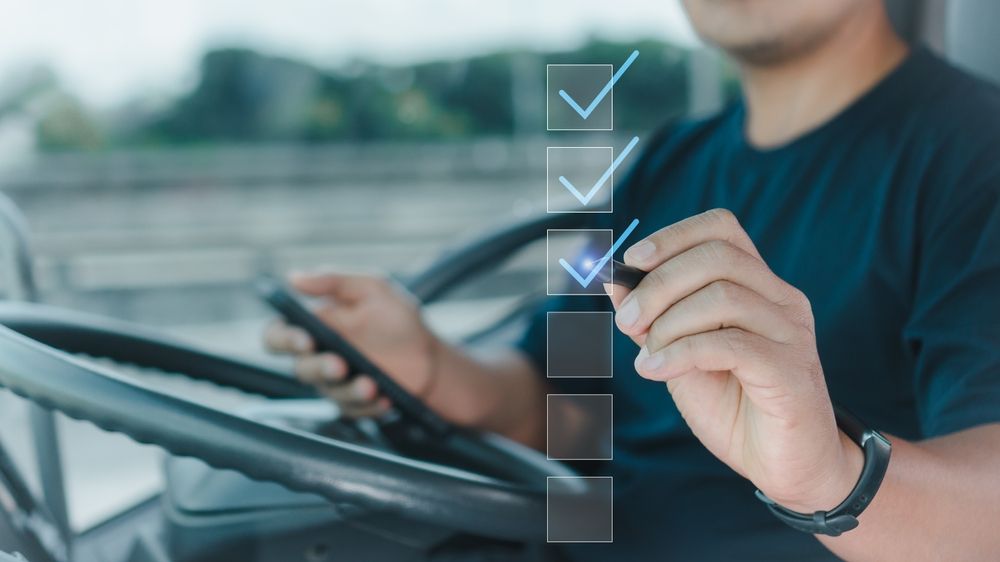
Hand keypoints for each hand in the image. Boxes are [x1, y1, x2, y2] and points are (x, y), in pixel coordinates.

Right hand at [264, 271, 440, 417]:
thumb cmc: (395, 317)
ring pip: (330, 393)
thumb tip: (295, 277)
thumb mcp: (372, 289)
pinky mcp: (356, 404)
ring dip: (350, 390)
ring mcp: (337, 383)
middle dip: (320, 368)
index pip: (279, 335)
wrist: (429, 353)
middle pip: (302, 369)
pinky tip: (385, 399)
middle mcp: (320, 357)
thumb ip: (335, 281)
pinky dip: (370, 406)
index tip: (305, 338)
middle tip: (340, 365)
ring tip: (371, 385)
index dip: (284, 339)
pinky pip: (355, 410)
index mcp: (316, 326)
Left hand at [608, 209, 862, 512]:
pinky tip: (657, 371)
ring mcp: (790, 332)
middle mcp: (780, 299)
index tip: (634, 260)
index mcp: (757, 285)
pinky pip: (731, 344)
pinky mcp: (791, 370)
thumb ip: (653, 318)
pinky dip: (681, 352)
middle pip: (717, 256)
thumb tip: (614, 281)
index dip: (674, 235)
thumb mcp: (680, 354)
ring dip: (668, 323)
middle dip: (659, 284)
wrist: (784, 465)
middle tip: (627, 322)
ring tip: (647, 355)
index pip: (722, 229)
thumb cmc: (735, 405)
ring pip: (723, 297)